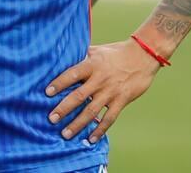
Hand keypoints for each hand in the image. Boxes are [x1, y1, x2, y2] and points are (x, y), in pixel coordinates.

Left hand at [45, 39, 160, 142]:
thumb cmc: (116, 52)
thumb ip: (81, 56)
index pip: (72, 74)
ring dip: (78, 124)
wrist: (143, 56)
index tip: (47, 92)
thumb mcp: (97, 51)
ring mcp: (111, 91)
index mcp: (92, 65)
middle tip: (51, 119)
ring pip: (92, 111)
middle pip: (79, 96)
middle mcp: (100, 79)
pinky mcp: (122, 100)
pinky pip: (110, 118)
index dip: (59, 83)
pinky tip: (90, 139)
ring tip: (65, 134)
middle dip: (64, 109)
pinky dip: (100, 130)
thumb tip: (62, 58)